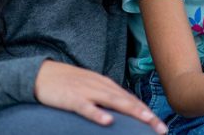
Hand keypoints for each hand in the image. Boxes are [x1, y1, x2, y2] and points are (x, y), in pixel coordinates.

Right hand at [34, 61, 166, 133]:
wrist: (41, 74)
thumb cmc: (68, 84)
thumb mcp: (91, 90)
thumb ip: (106, 99)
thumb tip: (122, 113)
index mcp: (107, 86)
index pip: (132, 100)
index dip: (148, 113)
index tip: (161, 126)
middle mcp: (101, 87)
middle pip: (128, 101)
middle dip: (147, 115)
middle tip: (162, 129)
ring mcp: (87, 92)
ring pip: (113, 102)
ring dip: (132, 111)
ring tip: (146, 120)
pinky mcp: (71, 98)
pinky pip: (86, 107)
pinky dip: (97, 114)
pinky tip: (108, 121)